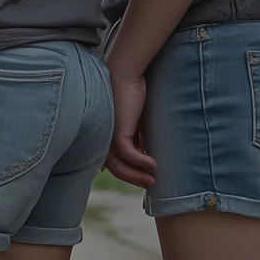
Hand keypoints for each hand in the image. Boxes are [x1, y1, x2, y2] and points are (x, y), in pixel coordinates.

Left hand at [105, 63, 155, 188]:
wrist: (126, 75)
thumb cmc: (133, 94)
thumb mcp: (137, 120)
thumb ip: (139, 135)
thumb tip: (149, 150)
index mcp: (109, 137)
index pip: (116, 163)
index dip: (130, 174)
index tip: (146, 178)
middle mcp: (106, 139)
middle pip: (116, 169)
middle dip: (134, 179)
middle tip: (152, 184)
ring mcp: (109, 137)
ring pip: (119, 166)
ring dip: (137, 175)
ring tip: (153, 179)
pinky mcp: (117, 132)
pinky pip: (128, 154)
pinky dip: (140, 162)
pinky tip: (154, 164)